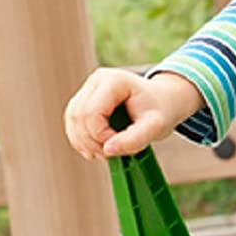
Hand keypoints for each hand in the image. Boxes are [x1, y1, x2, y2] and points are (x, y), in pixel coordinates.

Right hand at [64, 67, 202, 160]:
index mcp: (114, 81)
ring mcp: (88, 88)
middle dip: (91, 141)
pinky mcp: (84, 98)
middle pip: (78, 116)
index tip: (120, 146)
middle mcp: (97, 79)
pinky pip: (72, 121)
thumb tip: (107, 150)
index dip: (100, 136)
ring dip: (83, 142)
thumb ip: (134, 139)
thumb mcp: (155, 127)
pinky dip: (80, 139)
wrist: (162, 102)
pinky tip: (95, 149)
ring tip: (104, 153)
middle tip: (111, 155)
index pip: (92, 113)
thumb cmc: (160, 112)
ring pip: (72, 119)